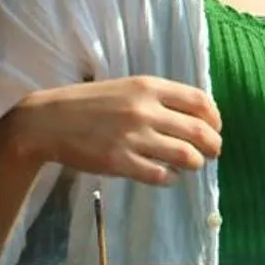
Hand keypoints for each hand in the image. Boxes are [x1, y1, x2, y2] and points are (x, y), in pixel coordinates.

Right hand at [8, 76, 222, 185]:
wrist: (48, 121)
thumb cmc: (91, 103)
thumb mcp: (127, 87)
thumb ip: (159, 97)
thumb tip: (196, 114)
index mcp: (149, 87)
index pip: (200, 101)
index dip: (215, 118)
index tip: (216, 127)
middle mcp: (145, 110)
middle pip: (199, 131)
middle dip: (213, 145)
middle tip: (213, 152)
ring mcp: (133, 137)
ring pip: (185, 155)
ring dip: (195, 163)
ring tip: (192, 164)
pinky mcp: (119, 162)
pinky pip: (160, 175)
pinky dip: (170, 178)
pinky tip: (167, 176)